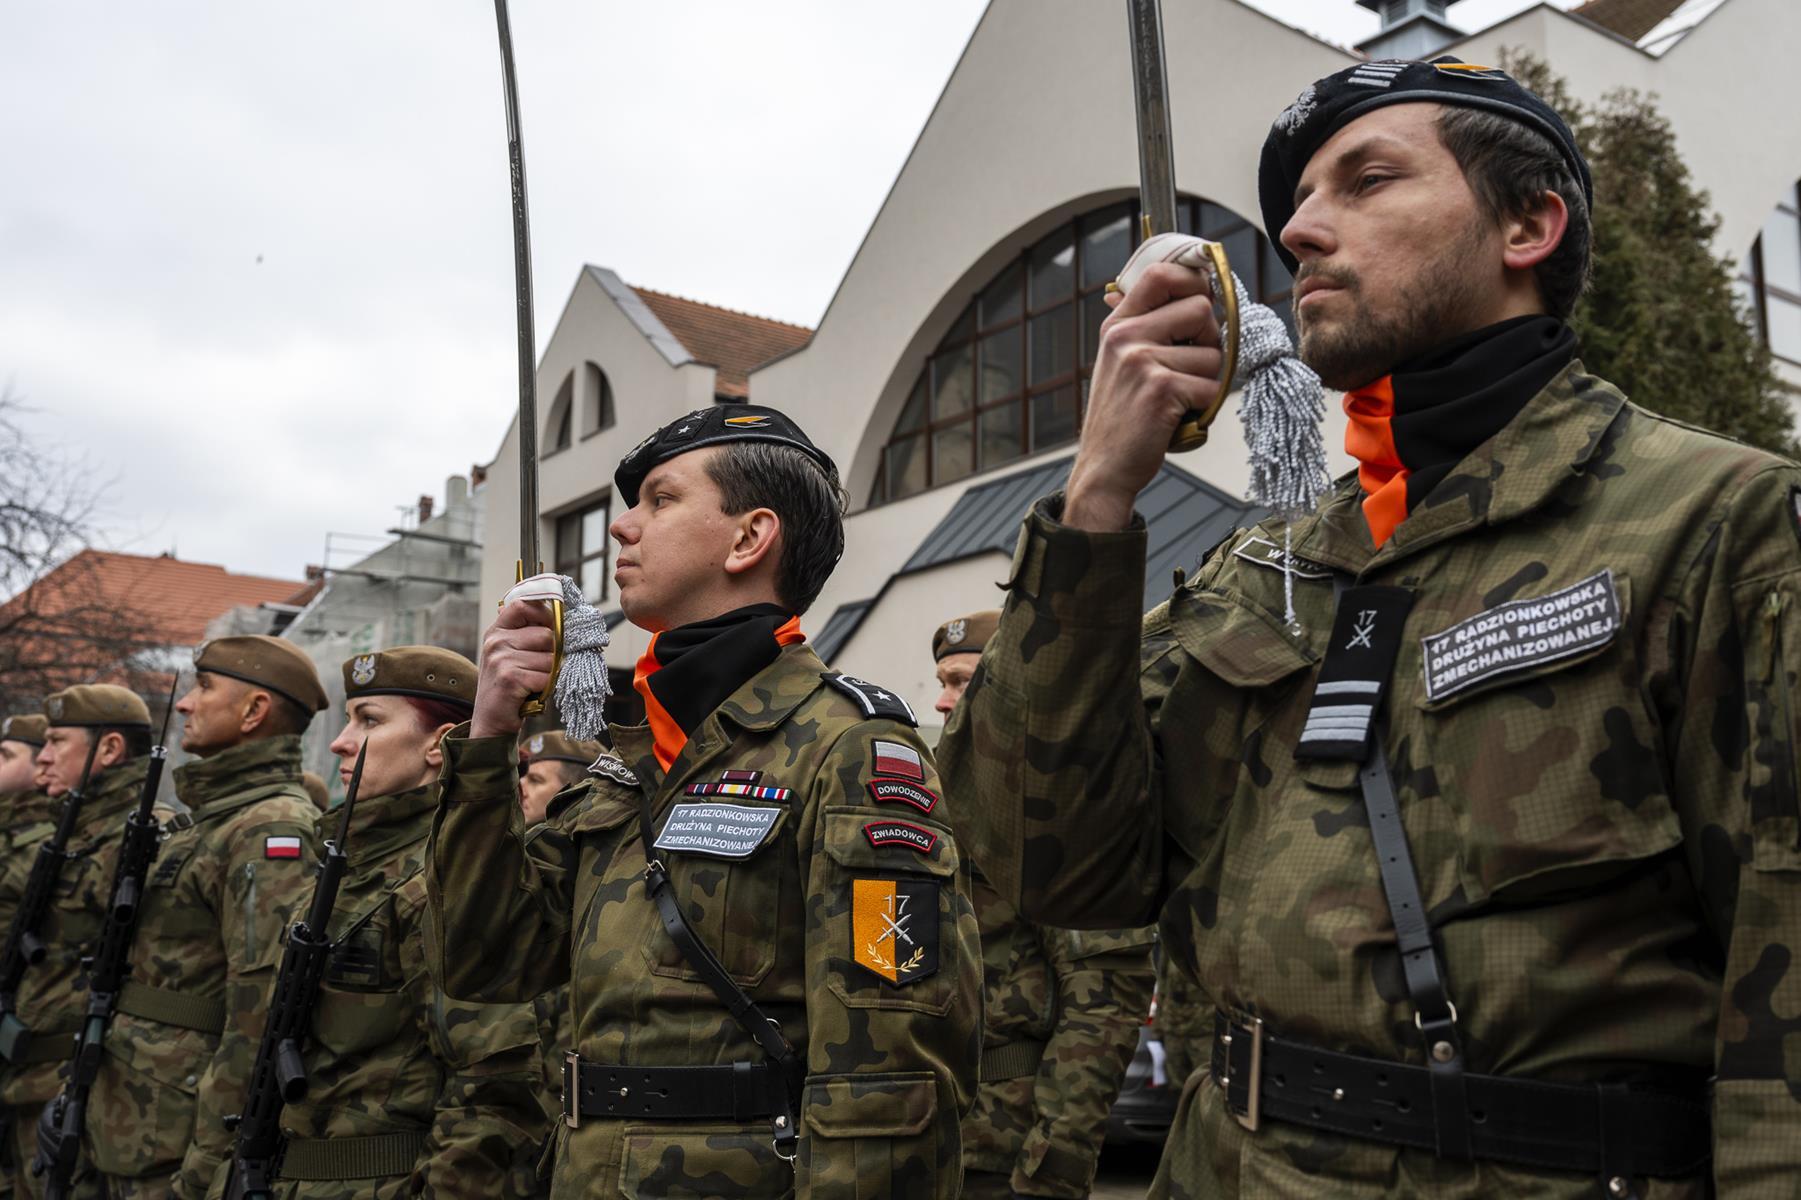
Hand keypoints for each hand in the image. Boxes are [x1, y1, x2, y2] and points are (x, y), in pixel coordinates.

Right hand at [470, 599, 555, 739]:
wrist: (491, 722)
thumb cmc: (510, 686)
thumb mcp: (510, 654)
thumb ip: (526, 633)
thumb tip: (554, 610)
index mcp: (496, 631)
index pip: (524, 604)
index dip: (544, 613)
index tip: (551, 627)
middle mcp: (496, 641)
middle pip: (547, 635)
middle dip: (551, 655)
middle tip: (537, 670)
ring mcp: (501, 659)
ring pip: (550, 658)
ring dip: (549, 674)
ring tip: (532, 682)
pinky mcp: (510, 678)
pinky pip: (547, 677)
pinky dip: (545, 688)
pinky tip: (530, 693)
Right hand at [1064, 261, 1221, 530]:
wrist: (1104, 468)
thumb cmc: (1122, 416)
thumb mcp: (1119, 361)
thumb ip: (1145, 324)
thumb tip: (1184, 284)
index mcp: (1117, 324)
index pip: (1161, 273)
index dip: (1193, 280)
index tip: (1202, 298)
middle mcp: (1126, 336)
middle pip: (1201, 308)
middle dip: (1209, 339)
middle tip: (1190, 367)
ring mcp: (1142, 361)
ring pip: (1213, 354)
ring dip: (1207, 381)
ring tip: (1178, 398)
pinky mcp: (1161, 390)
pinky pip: (1211, 387)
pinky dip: (1204, 407)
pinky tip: (1178, 416)